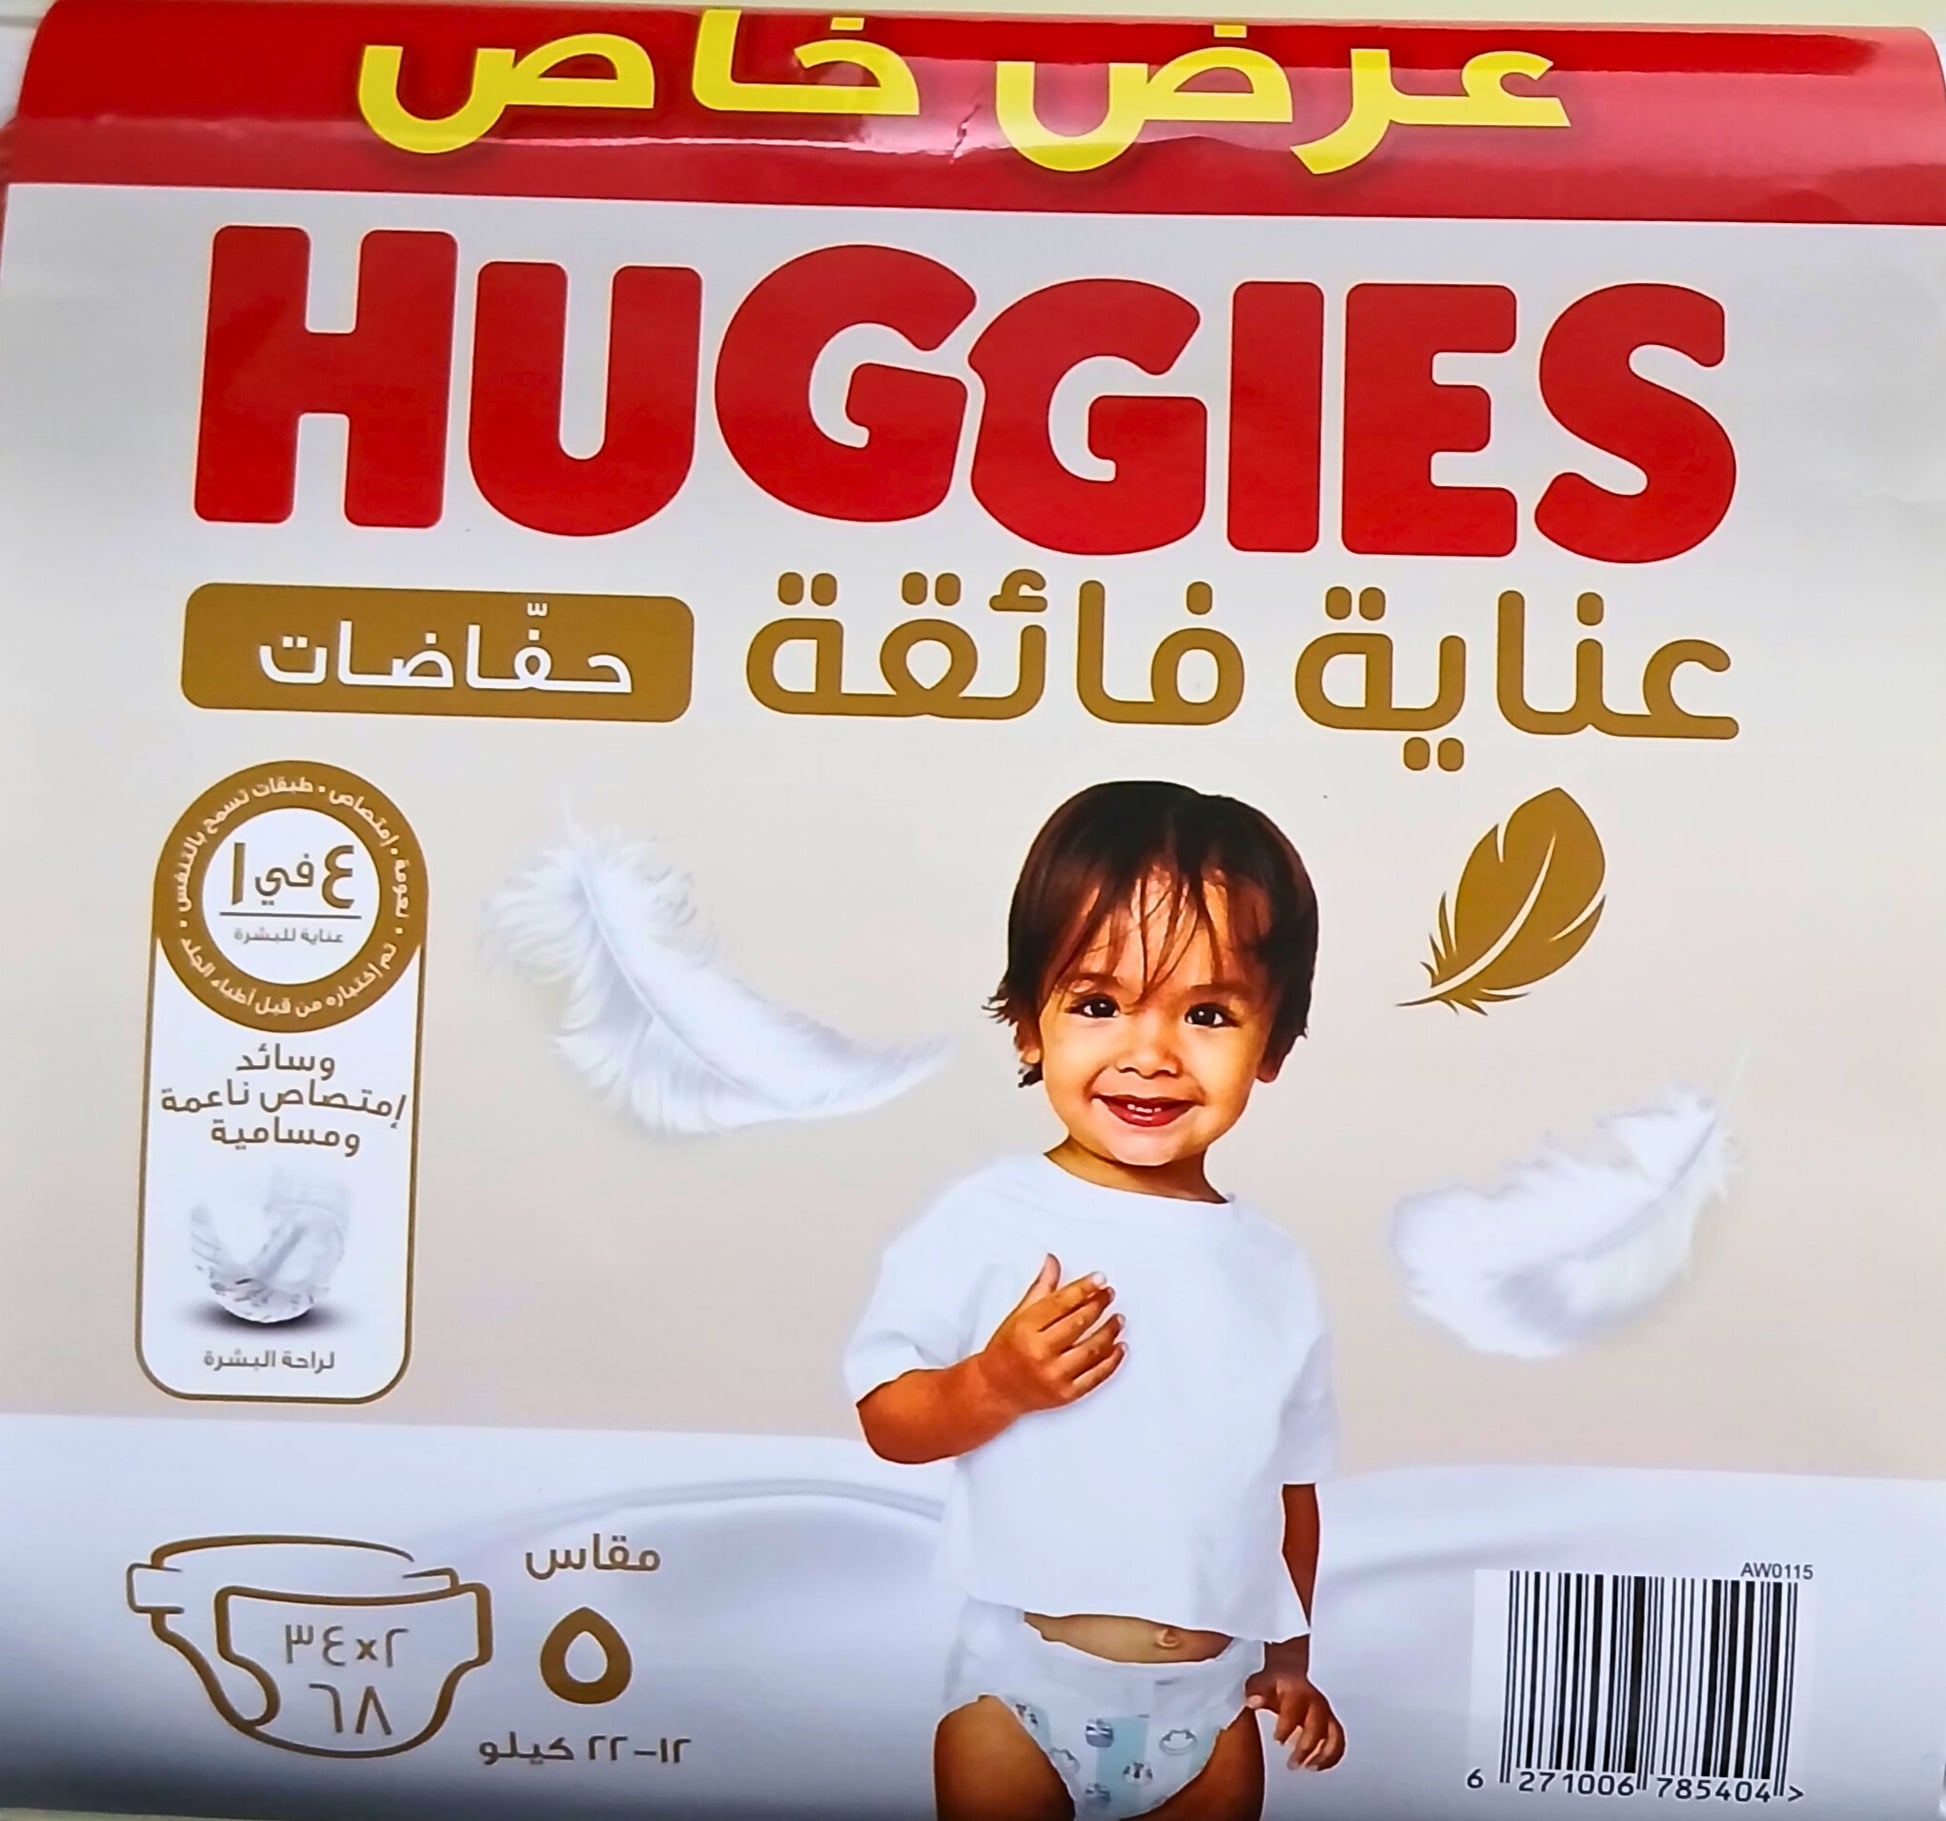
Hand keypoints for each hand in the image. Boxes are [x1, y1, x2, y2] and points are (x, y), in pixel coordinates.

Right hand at [972, 1255, 1123, 1419]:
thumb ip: (1041, 1289)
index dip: (1084, 1288)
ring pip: (1092, 1349)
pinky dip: (1112, 1360)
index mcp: (1026, 1329)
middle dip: (1098, 1305)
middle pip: (1079, 1323)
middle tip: (1109, 1294)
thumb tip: (1053, 1263)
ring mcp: (1055, 1376)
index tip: (1099, 1279)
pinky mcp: (1066, 1394)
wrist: (995, 1390)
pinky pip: (1096, 1376)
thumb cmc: (1005, 1351)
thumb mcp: (1018, 1316)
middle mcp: (1040, 1353)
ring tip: (1118, 1318)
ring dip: (1110, 1331)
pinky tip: (1119, 1347)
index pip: (1061, 1303)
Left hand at [1244, 1644, 1344, 1770]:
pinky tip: (1316, 1766)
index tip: (1277, 1740)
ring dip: (1324, 1754)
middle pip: (1317, 1725)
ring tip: (1309, 1767)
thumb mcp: (1261, 1683)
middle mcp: (1315, 1701)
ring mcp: (1325, 1711)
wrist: (1288, 1672)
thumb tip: (1251, 1702)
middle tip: (1292, 1763)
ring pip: (1333, 1734)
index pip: (1295, 1709)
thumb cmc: (1273, 1681)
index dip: (1287, 1726)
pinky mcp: (1330, 1722)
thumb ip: (1256, 1693)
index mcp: (1297, 1691)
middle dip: (1306, 1746)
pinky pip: (1338, 1741)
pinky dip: (1331, 1756)